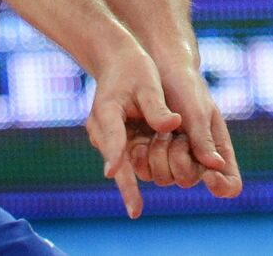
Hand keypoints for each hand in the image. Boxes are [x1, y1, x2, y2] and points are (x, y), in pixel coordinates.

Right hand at [85, 42, 181, 218]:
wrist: (116, 63)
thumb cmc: (134, 69)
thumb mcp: (148, 83)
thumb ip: (157, 106)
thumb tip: (172, 126)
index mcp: (106, 109)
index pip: (112, 134)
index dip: (115, 152)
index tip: (113, 171)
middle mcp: (100, 128)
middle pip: (113, 159)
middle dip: (124, 183)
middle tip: (134, 210)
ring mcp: (104, 137)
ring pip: (118, 163)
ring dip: (127, 181)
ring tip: (135, 208)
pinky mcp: (112, 141)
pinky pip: (123, 160)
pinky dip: (130, 174)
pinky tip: (134, 199)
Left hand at [131, 53, 242, 198]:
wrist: (156, 70)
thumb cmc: (185, 87)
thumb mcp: (196, 111)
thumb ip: (203, 139)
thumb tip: (217, 167)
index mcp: (218, 149)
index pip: (230, 184)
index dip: (222, 186)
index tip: (208, 175)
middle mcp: (197, 159)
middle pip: (189, 180)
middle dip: (179, 160)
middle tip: (176, 136)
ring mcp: (173, 159)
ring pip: (165, 178)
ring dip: (159, 156)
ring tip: (159, 131)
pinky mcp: (152, 156)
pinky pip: (146, 172)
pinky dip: (143, 158)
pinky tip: (142, 141)